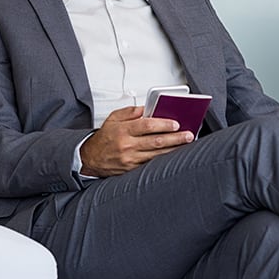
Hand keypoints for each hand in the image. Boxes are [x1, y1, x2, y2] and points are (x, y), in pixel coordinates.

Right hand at [79, 106, 193, 177]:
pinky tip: (173, 155)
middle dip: (175, 138)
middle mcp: (127, 145)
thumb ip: (131, 112)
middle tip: (188, 134)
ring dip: (174, 149)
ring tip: (185, 143)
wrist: (89, 159)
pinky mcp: (132, 169)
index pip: (146, 125)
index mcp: (122, 130)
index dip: (163, 124)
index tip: (176, 123)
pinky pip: (151, 163)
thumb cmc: (103, 139)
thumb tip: (148, 109)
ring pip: (157, 154)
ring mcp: (130, 159)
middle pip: (156, 141)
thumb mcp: (113, 119)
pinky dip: (164, 159)